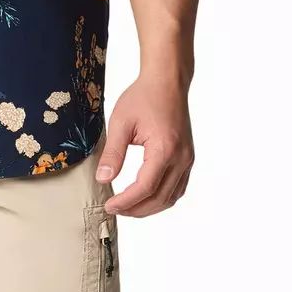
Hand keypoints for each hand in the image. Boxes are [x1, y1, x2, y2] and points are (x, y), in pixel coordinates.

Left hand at [95, 76, 194, 216]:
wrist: (167, 81)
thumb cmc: (143, 97)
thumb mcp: (121, 122)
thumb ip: (112, 153)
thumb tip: (103, 179)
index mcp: (165, 149)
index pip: (145, 188)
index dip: (126, 201)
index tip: (109, 205)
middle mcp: (181, 158)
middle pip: (160, 199)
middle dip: (136, 209)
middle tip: (115, 209)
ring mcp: (188, 159)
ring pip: (171, 197)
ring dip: (150, 207)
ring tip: (128, 206)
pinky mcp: (188, 158)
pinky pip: (178, 187)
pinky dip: (162, 197)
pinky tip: (146, 196)